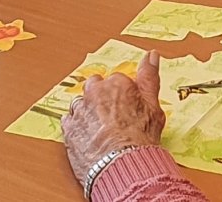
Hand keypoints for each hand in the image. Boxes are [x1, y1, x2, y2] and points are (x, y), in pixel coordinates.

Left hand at [63, 52, 166, 186]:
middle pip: (95, 88)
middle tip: (114, 119)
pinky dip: (78, 127)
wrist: (122, 166)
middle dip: (102, 99)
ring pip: (81, 104)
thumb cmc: (140, 138)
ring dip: (89, 113)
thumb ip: (149, 77)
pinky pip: (70, 121)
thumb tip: (152, 55)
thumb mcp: (153, 105)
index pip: (117, 81)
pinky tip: (90, 137)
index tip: (127, 109)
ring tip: (102, 130)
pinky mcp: (68, 127)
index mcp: (116, 83)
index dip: (123, 97)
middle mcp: (94, 91)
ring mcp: (80, 109)